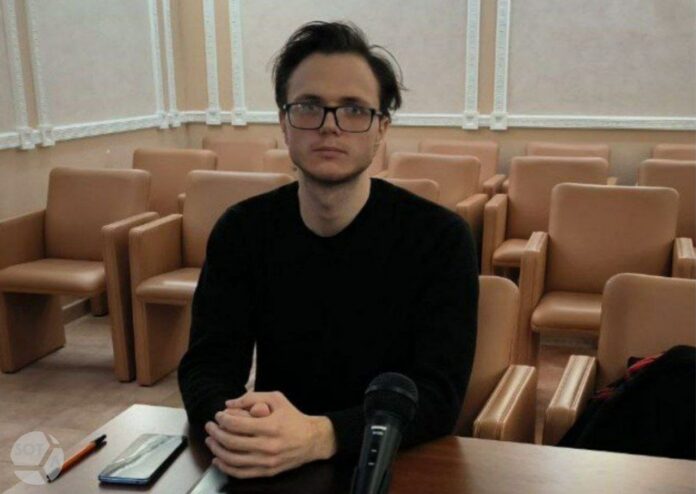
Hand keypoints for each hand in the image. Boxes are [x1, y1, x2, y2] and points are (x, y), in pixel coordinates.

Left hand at [204, 391, 336, 478]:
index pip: (237, 424)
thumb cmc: (293, 417)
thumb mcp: (277, 399)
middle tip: (209, 426)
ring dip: (217, 450)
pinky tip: (218, 459)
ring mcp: (267, 462)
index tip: (218, 415)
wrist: (312, 440)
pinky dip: (226, 467)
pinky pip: (241, 473)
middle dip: (216, 433)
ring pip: (233, 459)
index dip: (223, 419)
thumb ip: (252, 397)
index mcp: (270, 426)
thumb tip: (229, 404)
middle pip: (232, 442)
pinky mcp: (267, 472)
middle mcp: (268, 446)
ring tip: (210, 441)